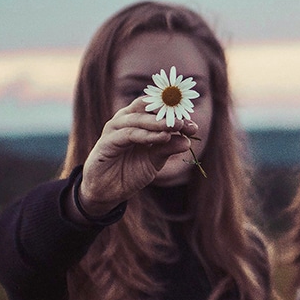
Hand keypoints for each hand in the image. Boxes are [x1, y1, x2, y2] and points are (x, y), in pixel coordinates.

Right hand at [78, 98, 199, 213]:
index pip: (156, 108)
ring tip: (176, 127)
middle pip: (147, 107)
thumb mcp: (154, 160)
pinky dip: (147, 135)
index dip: (175, 114)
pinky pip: (129, 134)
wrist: (107, 192)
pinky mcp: (106, 142)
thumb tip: (187, 141)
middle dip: (168, 114)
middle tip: (185, 123)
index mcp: (136, 120)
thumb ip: (168, 148)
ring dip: (159, 122)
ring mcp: (114, 129)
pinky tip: (162, 137)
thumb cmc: (130, 171)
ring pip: (138, 119)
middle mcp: (124, 120)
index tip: (193, 126)